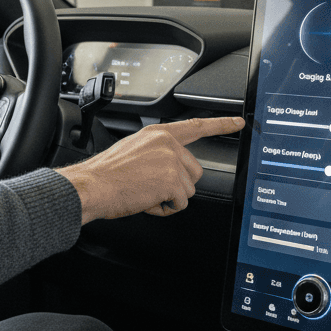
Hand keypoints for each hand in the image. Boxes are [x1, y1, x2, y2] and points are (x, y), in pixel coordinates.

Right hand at [57, 116, 244, 223]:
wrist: (91, 186)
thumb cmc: (106, 175)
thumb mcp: (133, 152)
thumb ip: (156, 154)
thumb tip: (170, 170)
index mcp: (157, 134)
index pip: (195, 126)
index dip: (220, 125)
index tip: (238, 122)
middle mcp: (167, 144)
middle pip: (194, 172)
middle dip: (177, 185)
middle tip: (150, 187)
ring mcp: (171, 161)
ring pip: (188, 190)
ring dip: (169, 198)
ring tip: (143, 193)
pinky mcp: (172, 180)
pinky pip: (180, 203)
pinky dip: (165, 208)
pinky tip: (146, 201)